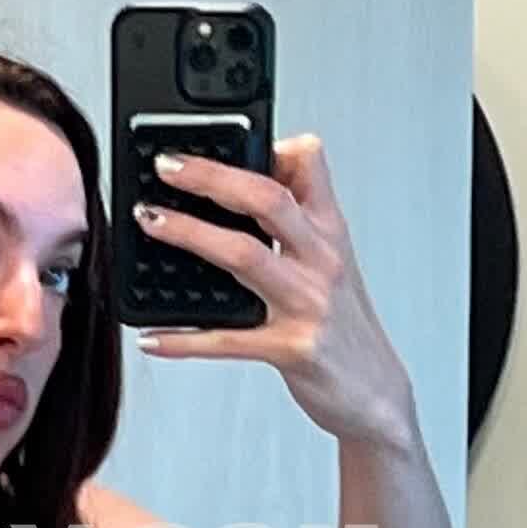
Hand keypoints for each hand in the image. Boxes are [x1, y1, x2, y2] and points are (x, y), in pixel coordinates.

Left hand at [132, 129, 422, 449]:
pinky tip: (153, 335)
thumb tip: (266, 169)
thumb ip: (300, 215)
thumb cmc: (347, 325)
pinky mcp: (291, 350)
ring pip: (244, 256)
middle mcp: (321, 261)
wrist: (376, 391)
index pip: (307, 167)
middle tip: (168, 166)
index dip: (269, 145)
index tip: (222, 136)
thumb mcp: (333, 259)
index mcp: (328, 232)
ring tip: (150, 221)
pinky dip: (184, 338)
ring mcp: (307, 305)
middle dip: (212, 177)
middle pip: (268, 200)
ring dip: (191, 234)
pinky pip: (227, 340)